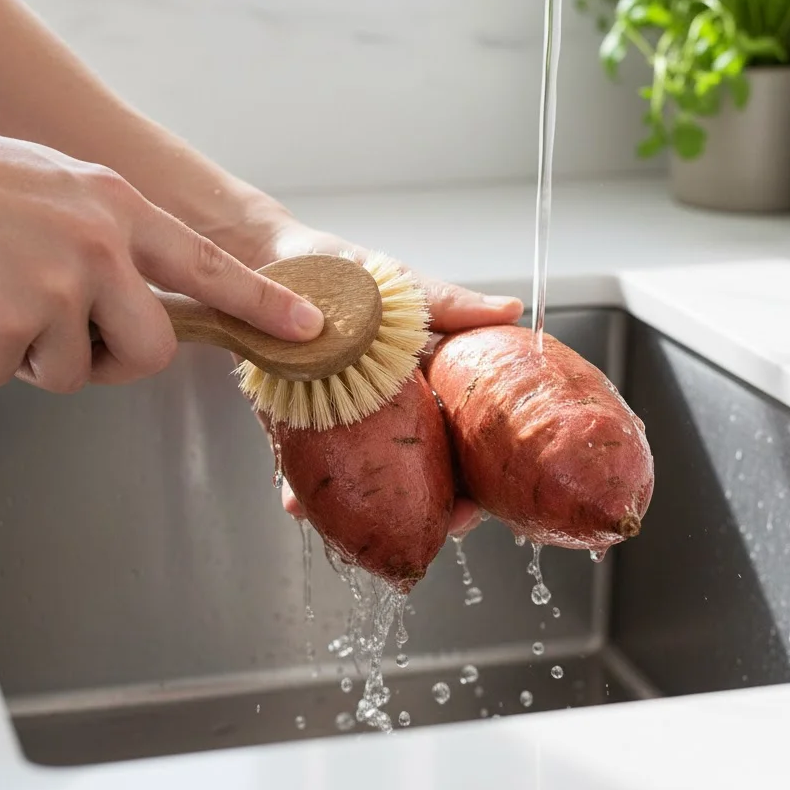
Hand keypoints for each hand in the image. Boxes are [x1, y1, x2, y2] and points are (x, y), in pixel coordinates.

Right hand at [0, 109, 323, 392]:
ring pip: (72, 372)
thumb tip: (135, 291)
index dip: (262, 302)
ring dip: (31, 353)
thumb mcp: (57, 186)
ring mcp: (57, 288)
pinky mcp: (7, 328)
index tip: (307, 328)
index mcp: (118, 207)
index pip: (208, 266)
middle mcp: (100, 246)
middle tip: (66, 336)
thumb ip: (110, 237)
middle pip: (151, 349)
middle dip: (112, 359)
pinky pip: (7, 375)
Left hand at [248, 217, 523, 538]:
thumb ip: (452, 303)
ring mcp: (343, 420)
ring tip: (363, 530)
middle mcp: (387, 411)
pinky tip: (297, 504)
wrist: (278, 258)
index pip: (459, 441)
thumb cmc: (347, 269)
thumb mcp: (403, 286)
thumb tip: (510, 309)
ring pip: (365, 481)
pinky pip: (302, 463)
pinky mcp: (296, 420)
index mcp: (423, 385)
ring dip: (367, 511)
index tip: (477, 502)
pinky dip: (300, 487)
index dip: (473, 477)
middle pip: (418, 473)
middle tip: (429, 527)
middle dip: (427, 509)